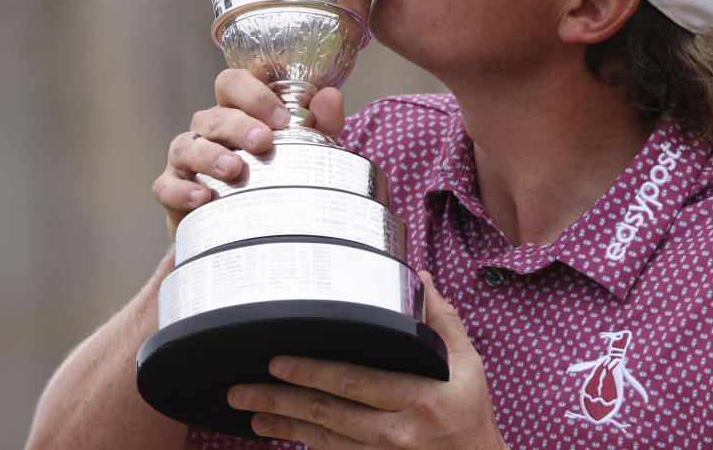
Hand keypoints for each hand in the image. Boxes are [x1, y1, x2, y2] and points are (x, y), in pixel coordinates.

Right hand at [152, 67, 345, 237]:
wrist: (246, 225)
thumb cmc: (274, 174)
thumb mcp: (304, 148)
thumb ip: (320, 122)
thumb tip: (331, 97)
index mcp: (236, 110)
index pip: (233, 83)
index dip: (255, 94)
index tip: (282, 118)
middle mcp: (209, 128)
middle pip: (215, 114)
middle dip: (239, 125)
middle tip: (263, 142)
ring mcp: (186, 157)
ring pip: (188, 145)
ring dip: (210, 155)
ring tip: (234, 169)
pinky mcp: (172, 188)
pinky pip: (167, 185)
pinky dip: (182, 190)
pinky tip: (203, 198)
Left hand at [227, 272, 507, 449]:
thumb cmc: (470, 414)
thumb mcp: (468, 365)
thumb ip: (441, 321)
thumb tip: (420, 279)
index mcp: (418, 395)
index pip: (354, 381)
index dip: (312, 372)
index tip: (278, 360)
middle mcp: (397, 430)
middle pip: (327, 412)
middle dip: (279, 400)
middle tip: (242, 390)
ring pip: (322, 439)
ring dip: (282, 425)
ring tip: (249, 412)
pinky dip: (304, 443)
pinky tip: (280, 432)